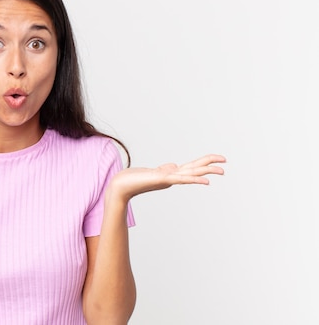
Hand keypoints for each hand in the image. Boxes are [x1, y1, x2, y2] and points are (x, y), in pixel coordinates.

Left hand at [107, 154, 225, 202]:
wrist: (120, 187)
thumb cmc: (133, 179)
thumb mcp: (153, 172)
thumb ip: (165, 169)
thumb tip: (173, 165)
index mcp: (171, 174)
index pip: (191, 168)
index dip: (203, 163)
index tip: (218, 160)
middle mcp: (172, 177)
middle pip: (195, 169)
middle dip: (211, 166)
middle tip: (226, 163)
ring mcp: (168, 179)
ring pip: (192, 173)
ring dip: (207, 172)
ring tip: (222, 171)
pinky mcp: (162, 180)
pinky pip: (182, 179)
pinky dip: (194, 180)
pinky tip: (206, 182)